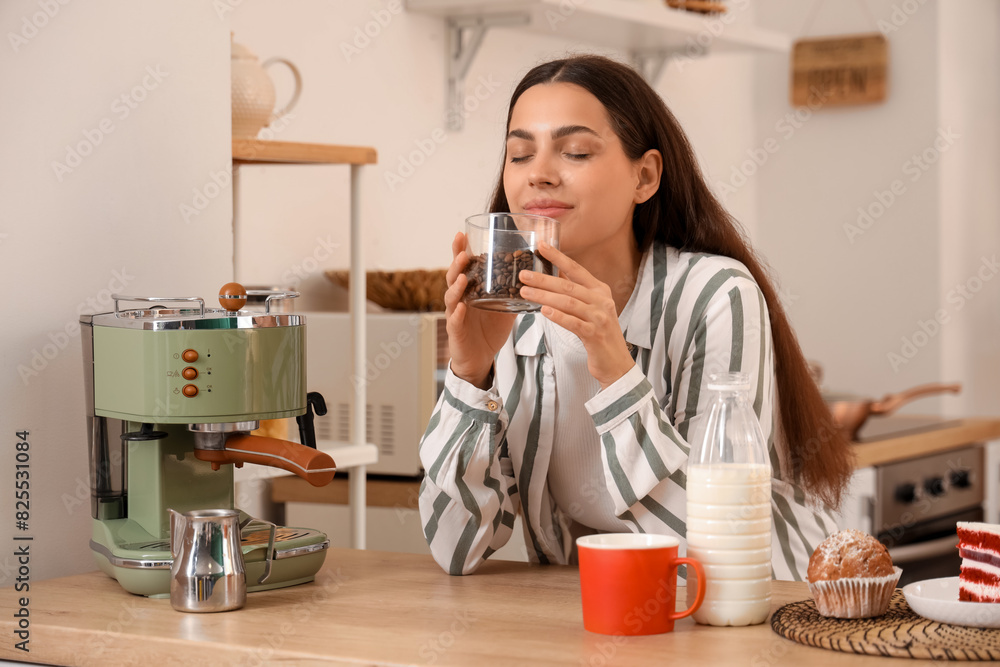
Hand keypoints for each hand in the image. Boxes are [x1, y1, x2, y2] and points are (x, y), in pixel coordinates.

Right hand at [443, 232, 515, 388]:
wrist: (480, 357)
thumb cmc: (490, 330)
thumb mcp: (505, 307)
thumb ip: (513, 291)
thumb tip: (535, 277)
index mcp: (470, 290)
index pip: (464, 266)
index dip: (461, 250)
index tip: (462, 234)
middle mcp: (460, 299)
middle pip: (453, 276)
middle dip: (456, 263)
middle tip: (464, 252)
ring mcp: (456, 314)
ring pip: (451, 297)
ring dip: (456, 286)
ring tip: (463, 276)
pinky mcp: (456, 331)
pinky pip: (455, 321)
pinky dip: (458, 313)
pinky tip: (462, 307)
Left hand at [518, 242, 633, 388]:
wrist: (615, 363)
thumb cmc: (599, 334)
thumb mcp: (591, 308)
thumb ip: (576, 292)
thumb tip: (556, 275)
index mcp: (600, 290)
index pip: (576, 269)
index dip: (558, 257)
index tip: (541, 246)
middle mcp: (602, 301)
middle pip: (568, 286)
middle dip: (543, 279)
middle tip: (523, 275)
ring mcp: (599, 318)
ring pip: (568, 302)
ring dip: (544, 296)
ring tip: (525, 293)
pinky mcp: (594, 335)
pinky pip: (573, 322)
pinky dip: (557, 316)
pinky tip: (543, 311)